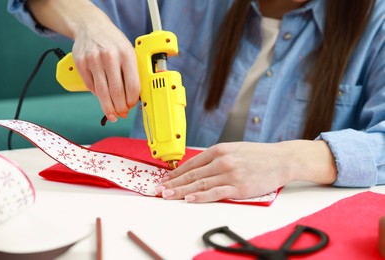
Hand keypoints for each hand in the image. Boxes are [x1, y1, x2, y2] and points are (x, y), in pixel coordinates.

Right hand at [72, 11, 139, 121]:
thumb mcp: (129, 51)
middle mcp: (110, 57)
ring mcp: (94, 60)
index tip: (132, 105)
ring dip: (108, 108)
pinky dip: (97, 95)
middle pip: (116, 92)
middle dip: (120, 107)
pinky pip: (91, 86)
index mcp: (126, 54)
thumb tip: (135, 96)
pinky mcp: (82, 63)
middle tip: (122, 114)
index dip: (132, 100)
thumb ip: (132, 71)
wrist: (91, 26)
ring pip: (102, 92)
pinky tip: (102, 98)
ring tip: (112, 114)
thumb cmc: (113, 42)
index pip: (132, 85)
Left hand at [155, 140, 336, 202]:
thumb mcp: (234, 149)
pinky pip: (215, 193)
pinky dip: (200, 196)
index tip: (164, 179)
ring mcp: (230, 174)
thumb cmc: (258, 155)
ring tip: (167, 196)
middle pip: (192, 174)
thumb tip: (198, 167)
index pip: (191, 163)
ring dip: (181, 190)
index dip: (175, 173)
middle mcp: (222, 160)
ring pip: (200, 183)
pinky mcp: (239, 187)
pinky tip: (189, 198)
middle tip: (158, 189)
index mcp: (220, 150)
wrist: (282, 159)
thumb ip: (217, 157)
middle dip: (173, 183)